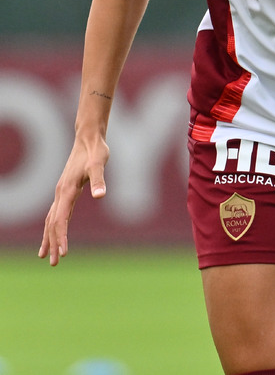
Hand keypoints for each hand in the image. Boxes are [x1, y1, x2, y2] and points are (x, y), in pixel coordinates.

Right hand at [38, 135, 108, 265]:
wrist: (88, 138)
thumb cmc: (95, 150)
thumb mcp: (100, 163)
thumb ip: (99, 179)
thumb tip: (100, 196)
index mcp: (66, 190)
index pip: (60, 219)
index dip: (61, 237)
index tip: (63, 254)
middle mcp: (60, 193)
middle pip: (52, 223)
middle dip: (52, 243)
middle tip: (54, 263)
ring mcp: (61, 192)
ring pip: (51, 219)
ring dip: (49, 238)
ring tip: (45, 256)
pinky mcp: (65, 190)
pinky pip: (55, 213)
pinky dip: (52, 226)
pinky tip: (55, 234)